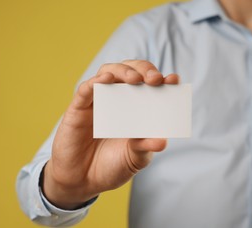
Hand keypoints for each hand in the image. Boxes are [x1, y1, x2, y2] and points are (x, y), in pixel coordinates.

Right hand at [42, 60, 178, 208]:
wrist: (83, 182)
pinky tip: (106, 80)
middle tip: (155, 79)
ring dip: (122, 71)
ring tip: (134, 79)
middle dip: (144, 69)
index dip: (161, 79)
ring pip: (108, 72)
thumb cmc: (111, 166)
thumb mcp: (134, 158)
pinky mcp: (78, 108)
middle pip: (130, 71)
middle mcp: (117, 100)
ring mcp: (97, 102)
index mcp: (135, 108)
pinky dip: (95, 81)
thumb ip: (146, 147)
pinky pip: (85, 89)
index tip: (173, 80)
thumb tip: (162, 141)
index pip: (149, 85)